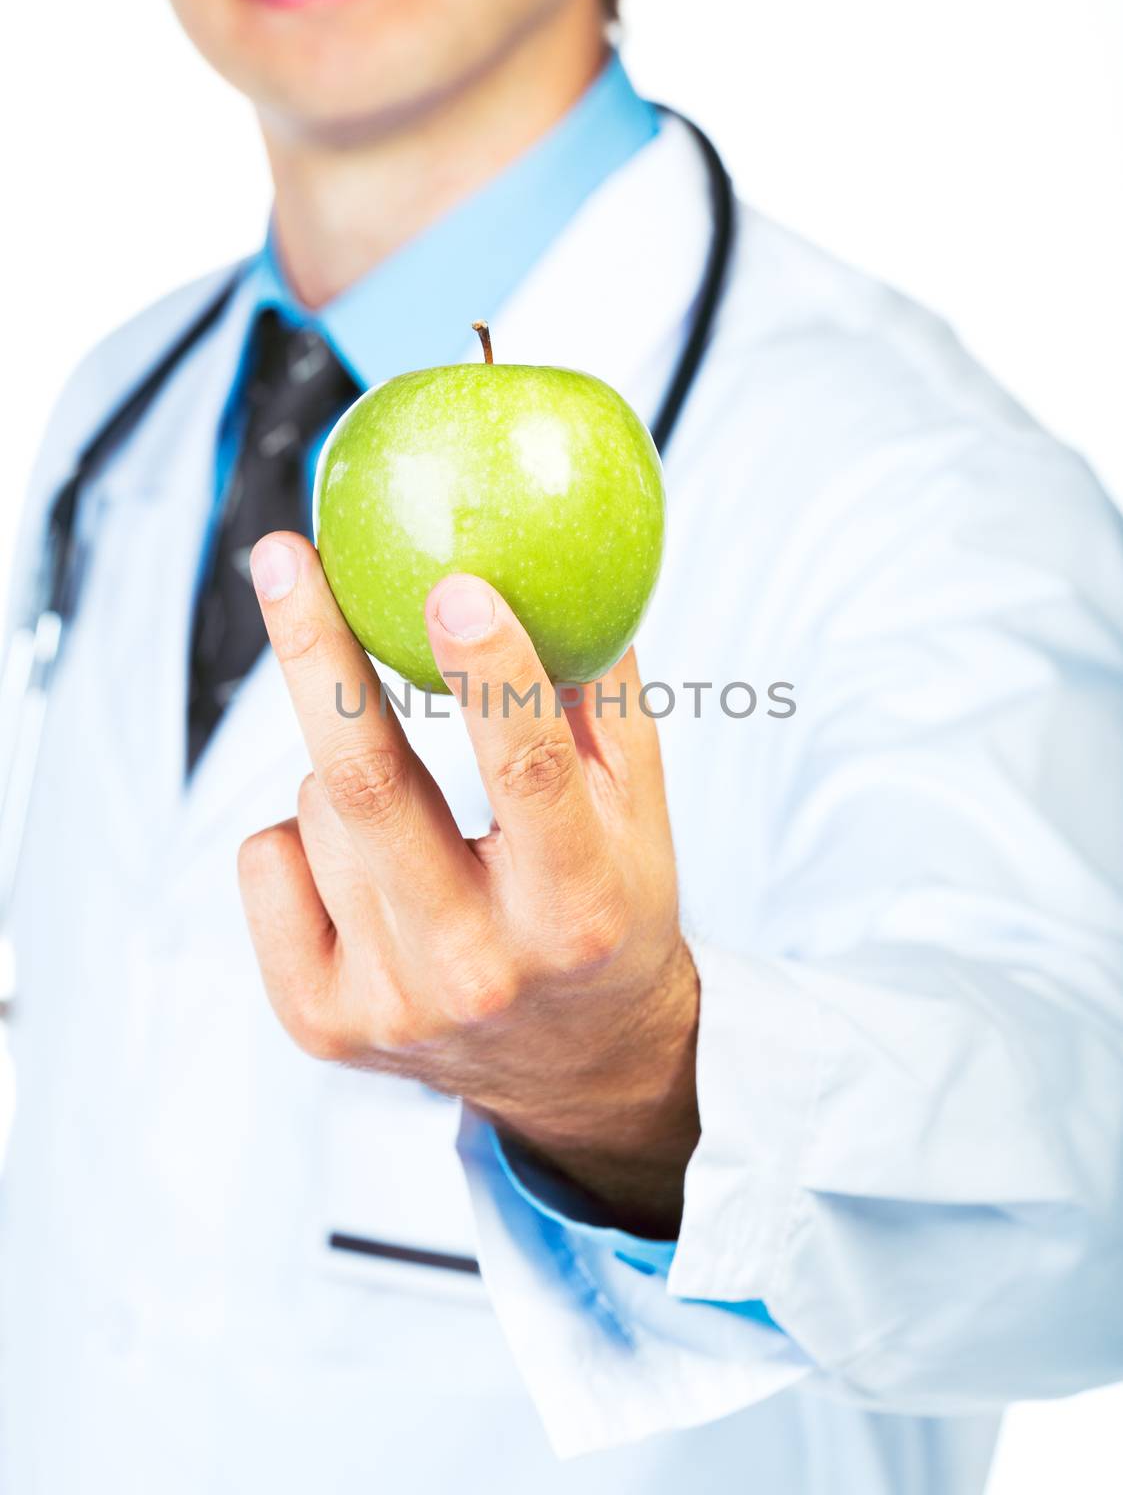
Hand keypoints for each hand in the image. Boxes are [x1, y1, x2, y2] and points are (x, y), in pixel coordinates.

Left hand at [238, 532, 699, 1236]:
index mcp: (575, 910)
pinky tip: (359, 861)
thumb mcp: (639, 810)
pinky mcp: (319, 1024)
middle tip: (282, 555)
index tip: (453, 579)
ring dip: (344, 766)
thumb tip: (550, 565)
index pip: (532, 774)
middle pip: (370, 785)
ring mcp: (389, 1005)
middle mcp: (479, 969)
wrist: (574, 1066)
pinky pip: (265, 860)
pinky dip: (298, 829)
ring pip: (318, 810)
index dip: (491, 673)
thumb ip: (603, 695)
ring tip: (408, 806)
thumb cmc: (608, 906)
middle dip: (316, 652)